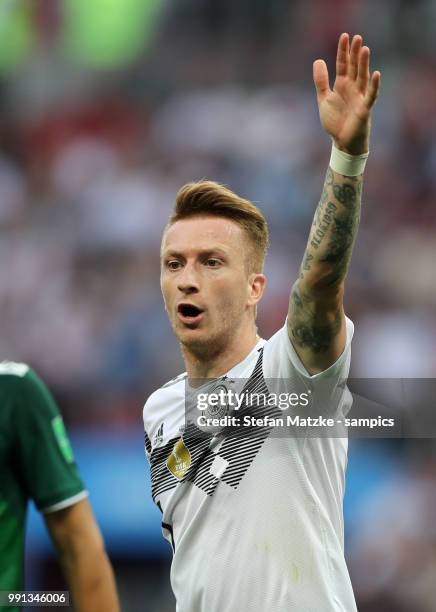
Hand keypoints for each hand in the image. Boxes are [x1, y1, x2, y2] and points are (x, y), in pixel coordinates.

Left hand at [313, 33, 380, 154]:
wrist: (342, 142)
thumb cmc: (335, 121)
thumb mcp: (323, 99)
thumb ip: (321, 81)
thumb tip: (318, 60)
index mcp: (342, 85)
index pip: (343, 64)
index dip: (343, 51)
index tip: (344, 36)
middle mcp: (352, 88)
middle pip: (354, 67)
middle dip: (355, 53)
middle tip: (357, 37)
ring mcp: (359, 97)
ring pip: (362, 77)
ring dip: (364, 64)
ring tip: (364, 49)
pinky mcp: (365, 108)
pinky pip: (371, 95)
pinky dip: (374, 85)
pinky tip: (376, 74)